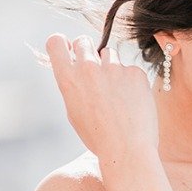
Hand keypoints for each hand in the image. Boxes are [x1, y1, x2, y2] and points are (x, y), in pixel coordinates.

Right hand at [43, 35, 159, 164]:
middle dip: (87, 50)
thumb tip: (76, 67)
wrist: (127, 150)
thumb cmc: (98, 136)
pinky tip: (132, 102)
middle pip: (83, 41)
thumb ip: (74, 85)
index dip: (63, 44)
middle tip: (94, 69)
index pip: (56, 42)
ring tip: (116, 95)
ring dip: (111, 68)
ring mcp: (114, 68)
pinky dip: (130, 82)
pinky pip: (130, 69)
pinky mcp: (135, 73)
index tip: (69, 50)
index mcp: (68, 79)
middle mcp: (88, 68)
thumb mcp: (74, 111)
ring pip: (109, 54)